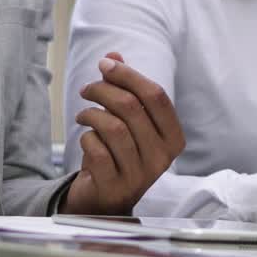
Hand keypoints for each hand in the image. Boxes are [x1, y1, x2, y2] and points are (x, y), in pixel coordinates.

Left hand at [60, 53, 184, 214]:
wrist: (105, 199)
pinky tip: (87, 139)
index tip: (105, 64)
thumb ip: (123, 87)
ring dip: (91, 114)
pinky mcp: (115, 187)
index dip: (128, 74)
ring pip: (113, 127)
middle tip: (86, 89)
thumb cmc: (119, 153)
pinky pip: (97, 150)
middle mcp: (161, 157)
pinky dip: (86, 138)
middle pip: (131, 107)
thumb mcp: (126, 120)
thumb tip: (113, 56)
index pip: (156, 95)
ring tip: (83, 115)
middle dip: (102, 90)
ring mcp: (140, 175)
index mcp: (173, 137)